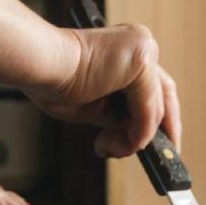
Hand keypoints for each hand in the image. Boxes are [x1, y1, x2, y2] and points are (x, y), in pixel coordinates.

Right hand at [27, 23, 182, 157]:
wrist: (40, 65)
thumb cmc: (53, 81)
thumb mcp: (94, 106)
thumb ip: (117, 116)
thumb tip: (133, 134)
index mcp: (128, 52)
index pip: (154, 89)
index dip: (157, 119)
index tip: (159, 145)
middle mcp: (141, 46)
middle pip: (165, 95)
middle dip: (163, 131)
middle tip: (161, 159)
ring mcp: (144, 51)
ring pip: (155, 109)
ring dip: (135, 138)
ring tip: (108, 147)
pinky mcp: (142, 62)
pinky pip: (149, 110)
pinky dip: (137, 134)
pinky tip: (116, 143)